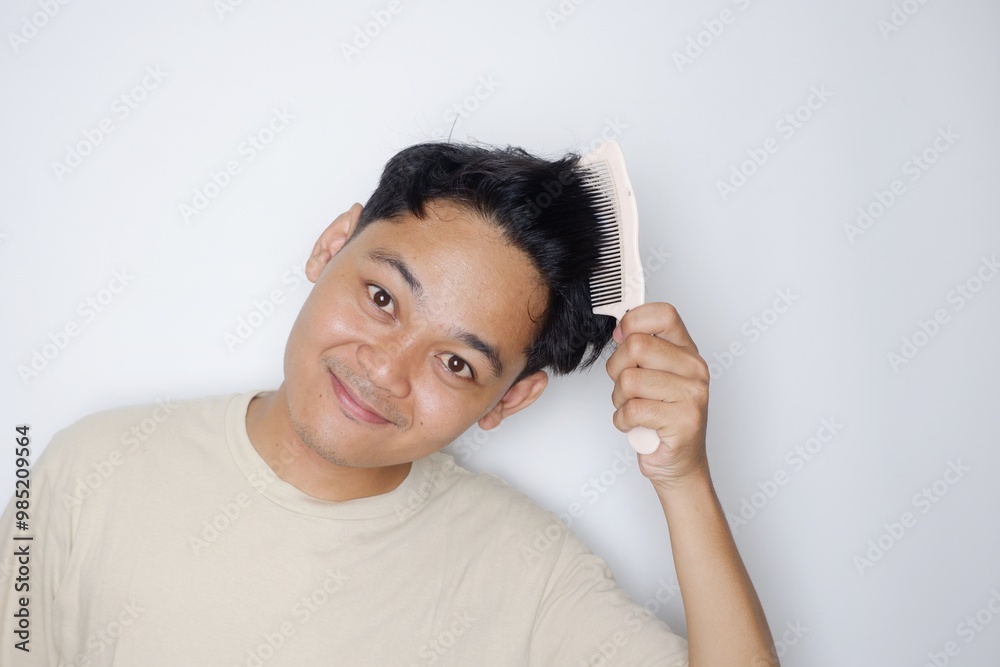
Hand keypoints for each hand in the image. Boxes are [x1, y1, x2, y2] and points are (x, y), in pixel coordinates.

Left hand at [605, 302, 710, 489]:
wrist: (679, 463)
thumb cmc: (661, 419)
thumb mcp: (653, 376)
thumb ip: (642, 350)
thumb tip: (620, 329)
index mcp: (687, 352)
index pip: (663, 314)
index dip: (633, 321)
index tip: (621, 337)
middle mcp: (694, 369)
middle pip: (636, 346)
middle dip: (616, 369)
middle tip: (626, 387)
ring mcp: (692, 395)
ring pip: (629, 380)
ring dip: (620, 400)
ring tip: (634, 409)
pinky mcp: (683, 421)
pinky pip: (632, 410)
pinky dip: (623, 421)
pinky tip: (636, 425)